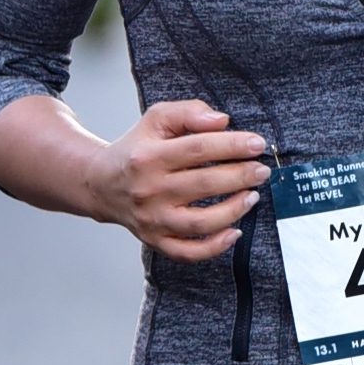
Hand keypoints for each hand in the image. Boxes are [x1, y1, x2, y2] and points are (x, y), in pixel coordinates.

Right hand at [84, 98, 269, 260]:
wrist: (103, 184)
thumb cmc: (136, 150)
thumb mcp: (155, 119)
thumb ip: (188, 113)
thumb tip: (221, 121)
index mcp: (149, 156)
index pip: (198, 149)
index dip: (232, 146)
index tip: (257, 144)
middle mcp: (149, 189)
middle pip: (204, 184)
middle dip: (241, 176)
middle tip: (261, 170)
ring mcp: (152, 219)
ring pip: (201, 221)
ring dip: (234, 209)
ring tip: (252, 196)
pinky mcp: (155, 240)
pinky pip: (188, 251)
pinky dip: (214, 246)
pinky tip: (234, 232)